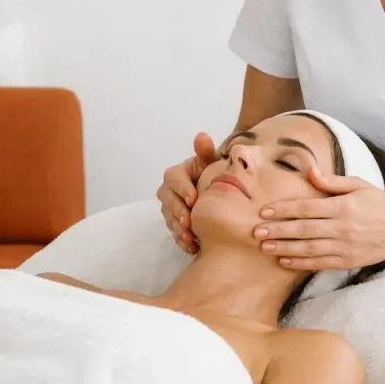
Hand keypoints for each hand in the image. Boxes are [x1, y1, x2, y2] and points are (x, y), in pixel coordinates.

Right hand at [157, 132, 219, 253]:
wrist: (217, 189)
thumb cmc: (213, 173)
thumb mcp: (212, 162)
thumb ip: (206, 152)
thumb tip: (201, 136)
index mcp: (177, 173)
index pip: (174, 178)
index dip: (182, 189)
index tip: (193, 199)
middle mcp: (169, 190)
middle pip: (167, 200)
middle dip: (177, 212)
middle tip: (189, 223)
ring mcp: (170, 208)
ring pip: (169, 218)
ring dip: (178, 229)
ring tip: (190, 239)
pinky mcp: (174, 223)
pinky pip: (174, 232)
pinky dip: (182, 240)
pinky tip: (192, 247)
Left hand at [253, 168, 384, 270]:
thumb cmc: (378, 203)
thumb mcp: (359, 185)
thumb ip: (332, 181)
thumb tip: (310, 171)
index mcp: (344, 206)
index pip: (307, 208)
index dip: (284, 210)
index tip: (265, 211)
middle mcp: (343, 227)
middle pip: (304, 230)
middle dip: (278, 231)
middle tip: (256, 232)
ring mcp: (346, 246)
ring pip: (309, 249)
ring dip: (285, 249)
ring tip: (265, 247)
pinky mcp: (348, 261)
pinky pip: (320, 263)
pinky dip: (301, 264)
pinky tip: (285, 261)